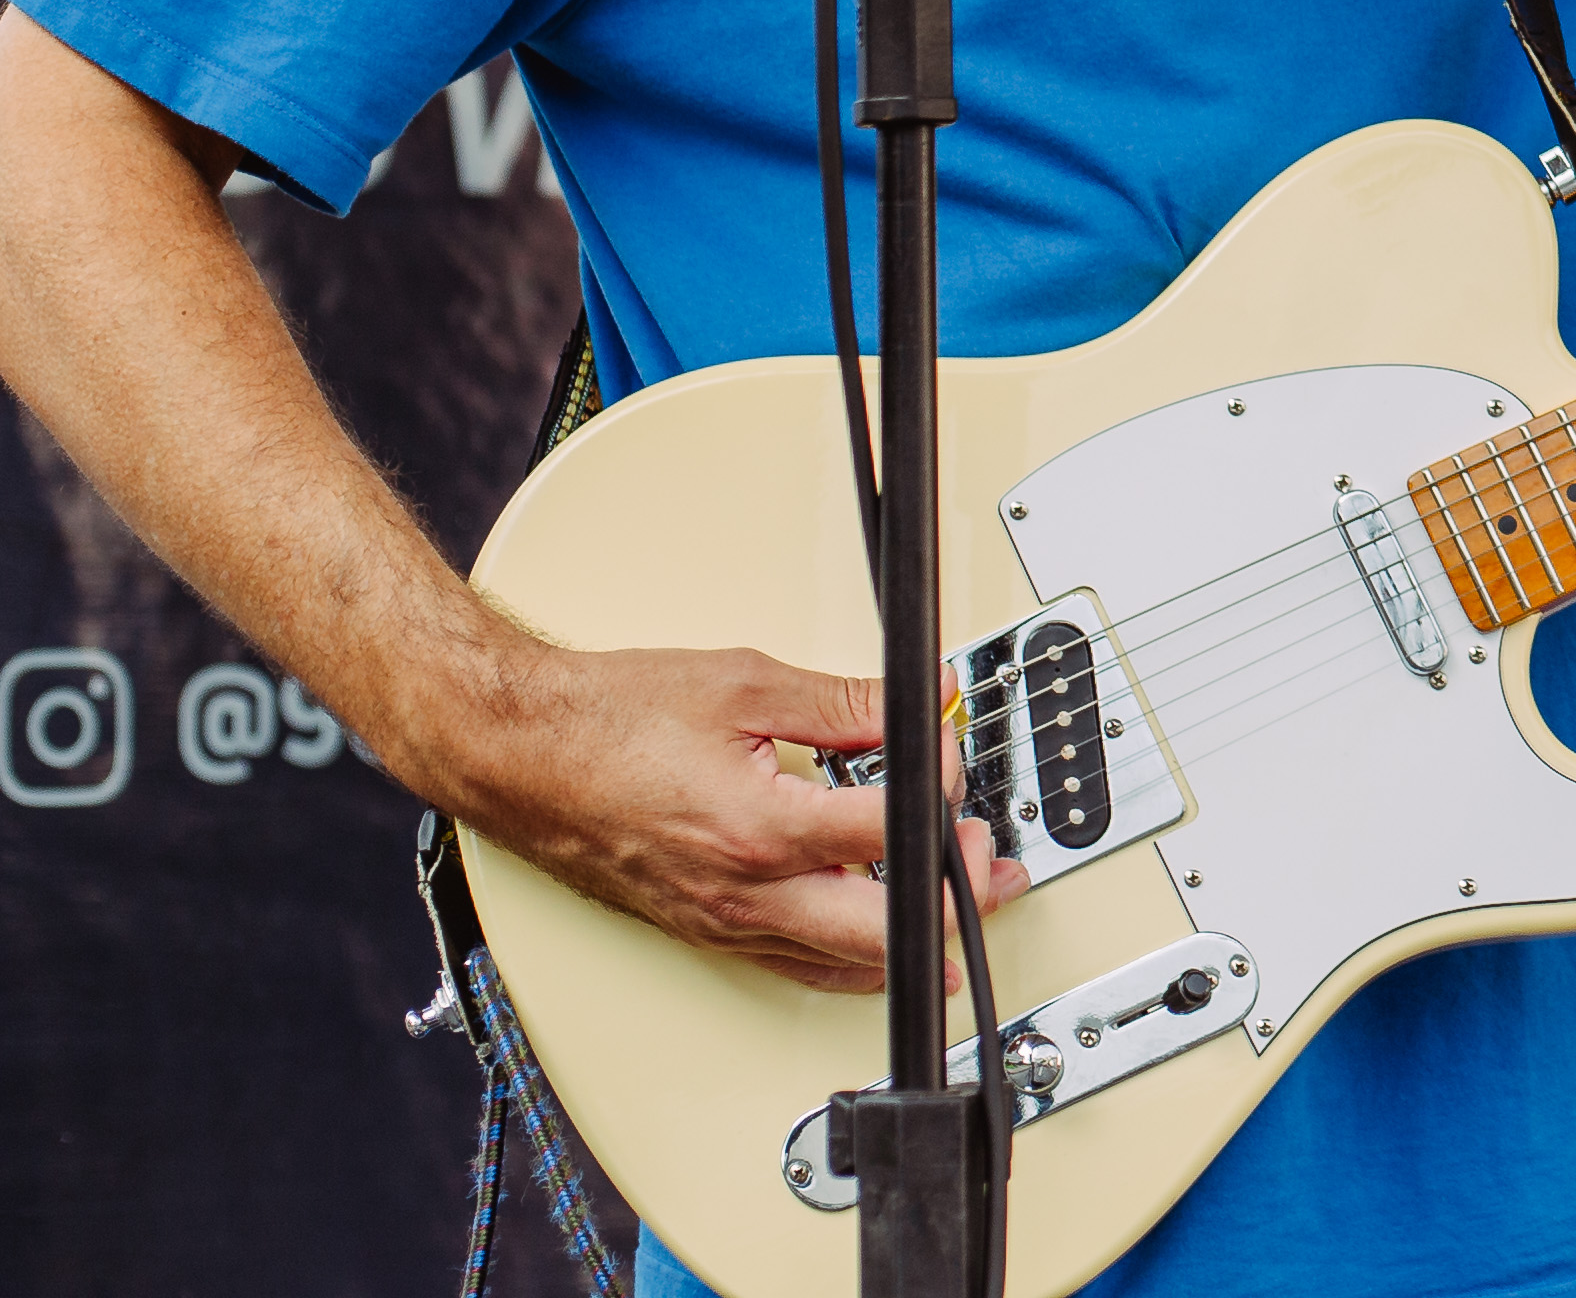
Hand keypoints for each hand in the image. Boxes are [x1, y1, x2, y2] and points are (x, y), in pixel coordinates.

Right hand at [446, 641, 1027, 993]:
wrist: (518, 752)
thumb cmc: (607, 719)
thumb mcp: (745, 682)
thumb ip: (845, 701)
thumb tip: (917, 704)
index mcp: (762, 828)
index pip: (894, 829)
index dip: (942, 788)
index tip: (949, 757)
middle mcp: (744, 892)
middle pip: (885, 928)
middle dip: (954, 898)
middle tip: (988, 864)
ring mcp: (722, 921)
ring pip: (843, 961)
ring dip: (912, 938)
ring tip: (960, 907)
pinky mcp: (703, 929)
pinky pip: (794, 964)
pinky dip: (850, 960)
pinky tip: (880, 949)